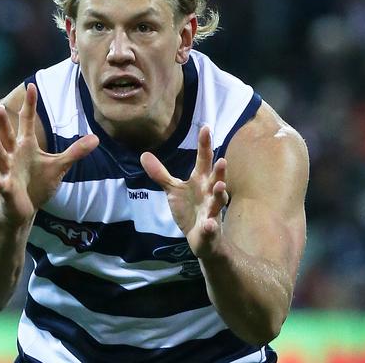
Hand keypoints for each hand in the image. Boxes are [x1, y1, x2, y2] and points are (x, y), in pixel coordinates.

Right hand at [0, 83, 98, 226]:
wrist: (24, 209)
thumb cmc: (38, 183)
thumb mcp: (59, 165)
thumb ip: (75, 151)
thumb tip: (96, 139)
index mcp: (26, 146)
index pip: (26, 121)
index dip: (30, 104)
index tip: (31, 85)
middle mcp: (14, 155)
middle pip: (7, 135)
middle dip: (3, 122)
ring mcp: (8, 171)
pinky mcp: (8, 190)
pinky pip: (3, 187)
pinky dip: (1, 185)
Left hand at [140, 126, 227, 258]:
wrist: (201, 237)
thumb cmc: (190, 209)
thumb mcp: (173, 190)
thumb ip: (160, 174)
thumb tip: (143, 154)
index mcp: (200, 181)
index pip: (204, 160)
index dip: (205, 145)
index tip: (206, 127)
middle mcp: (209, 193)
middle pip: (216, 179)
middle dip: (219, 171)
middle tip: (221, 160)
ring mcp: (212, 211)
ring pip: (218, 201)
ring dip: (220, 194)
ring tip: (220, 186)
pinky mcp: (210, 229)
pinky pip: (211, 227)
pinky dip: (210, 226)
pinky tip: (209, 224)